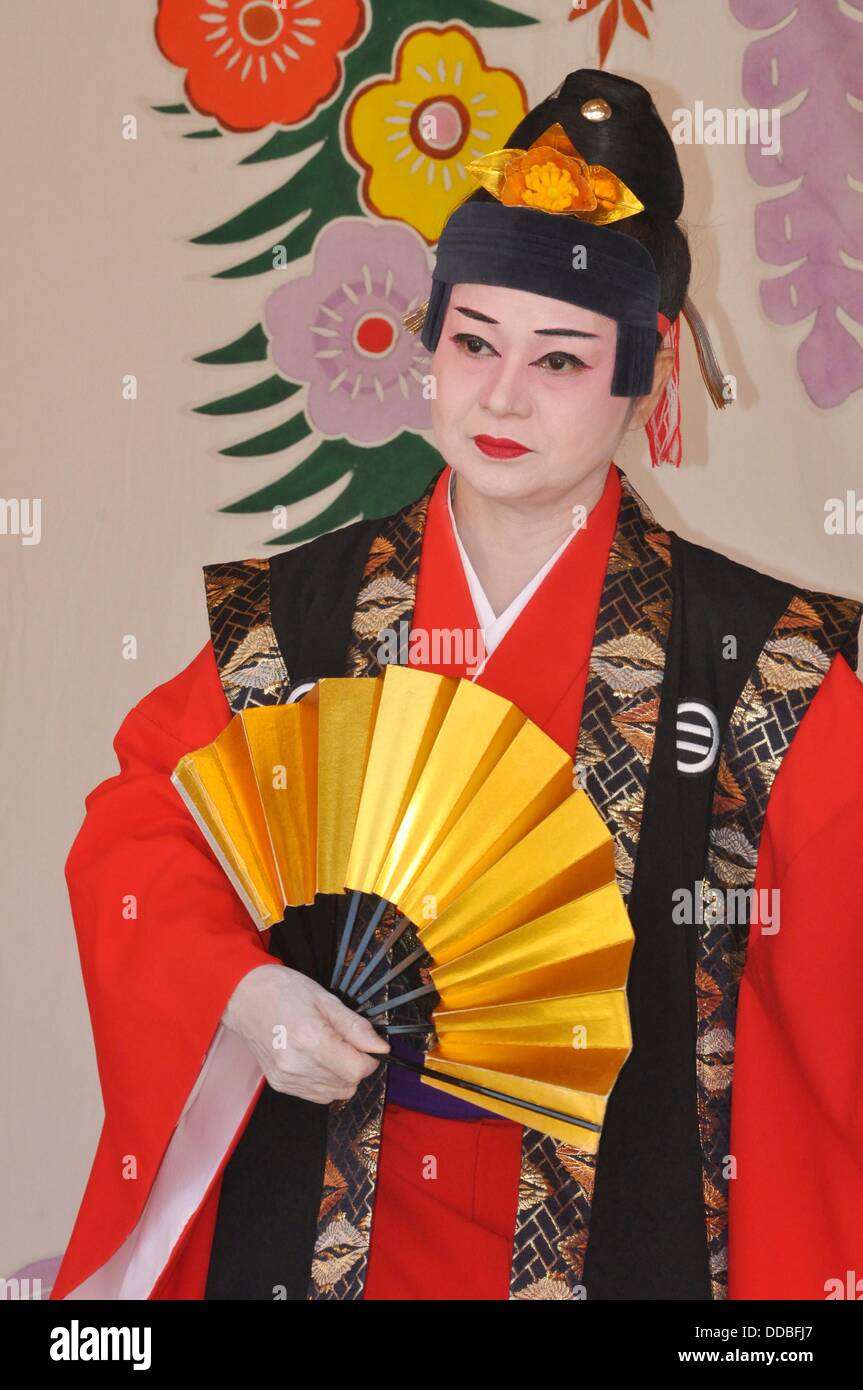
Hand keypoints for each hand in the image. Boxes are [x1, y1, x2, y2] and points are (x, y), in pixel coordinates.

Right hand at [221, 963, 388, 1103]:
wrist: (245, 997)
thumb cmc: (286, 991)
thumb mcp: (327, 1000)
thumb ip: (356, 1026)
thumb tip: (381, 1048)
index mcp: (311, 1039)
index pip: (357, 1070)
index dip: (370, 1058)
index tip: (365, 1045)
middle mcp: (297, 1065)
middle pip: (348, 1085)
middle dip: (356, 1066)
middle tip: (345, 1042)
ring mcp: (287, 1078)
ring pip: (335, 1094)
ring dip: (341, 1076)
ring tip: (328, 1049)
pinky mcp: (280, 1085)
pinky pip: (317, 1096)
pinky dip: (325, 1082)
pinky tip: (316, 1060)